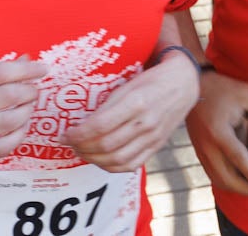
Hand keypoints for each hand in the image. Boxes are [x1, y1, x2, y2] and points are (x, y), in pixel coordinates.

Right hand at [0, 58, 47, 171]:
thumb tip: (27, 59)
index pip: (0, 72)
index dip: (26, 69)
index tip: (42, 69)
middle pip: (9, 95)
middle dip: (30, 91)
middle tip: (35, 90)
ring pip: (12, 120)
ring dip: (28, 111)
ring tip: (28, 106)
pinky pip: (8, 143)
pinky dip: (21, 132)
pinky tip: (21, 125)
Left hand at [65, 54, 199, 171]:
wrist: (183, 84)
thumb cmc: (151, 80)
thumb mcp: (128, 83)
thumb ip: (109, 104)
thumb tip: (82, 123)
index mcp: (136, 101)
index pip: (99, 126)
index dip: (78, 134)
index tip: (64, 134)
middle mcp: (145, 122)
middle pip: (106, 145)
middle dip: (81, 148)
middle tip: (70, 143)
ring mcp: (152, 137)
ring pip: (117, 159)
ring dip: (93, 159)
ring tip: (82, 152)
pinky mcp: (156, 146)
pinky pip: (131, 165)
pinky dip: (112, 167)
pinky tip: (101, 160)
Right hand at [185, 72, 247, 195]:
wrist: (192, 87)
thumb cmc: (220, 89)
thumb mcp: (246, 93)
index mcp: (219, 131)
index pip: (238, 158)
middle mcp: (208, 145)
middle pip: (226, 178)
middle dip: (247, 189)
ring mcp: (201, 151)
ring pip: (218, 180)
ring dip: (237, 188)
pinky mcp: (199, 152)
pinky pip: (213, 174)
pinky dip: (228, 181)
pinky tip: (240, 179)